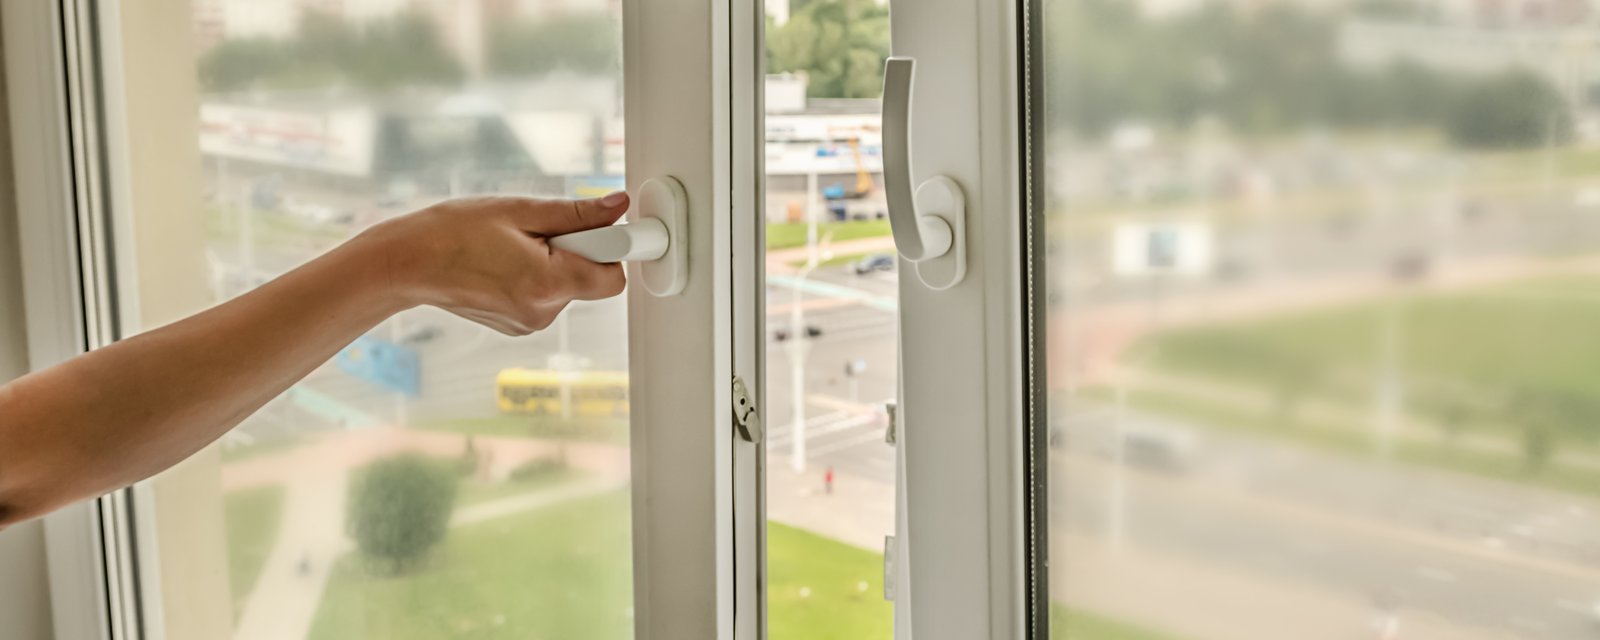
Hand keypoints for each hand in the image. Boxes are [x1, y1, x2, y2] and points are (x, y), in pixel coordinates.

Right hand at [351, 192, 629, 334]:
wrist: (407, 264)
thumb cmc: (453, 232)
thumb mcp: (519, 210)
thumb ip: (576, 213)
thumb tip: (618, 207)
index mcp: (547, 284)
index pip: (613, 277)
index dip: (612, 248)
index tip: (607, 230)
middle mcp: (542, 311)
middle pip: (591, 278)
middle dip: (577, 250)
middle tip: (537, 231)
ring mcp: (529, 323)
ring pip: (568, 285)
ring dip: (554, 261)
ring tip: (511, 246)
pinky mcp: (518, 325)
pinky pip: (547, 295)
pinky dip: (537, 275)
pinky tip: (503, 262)